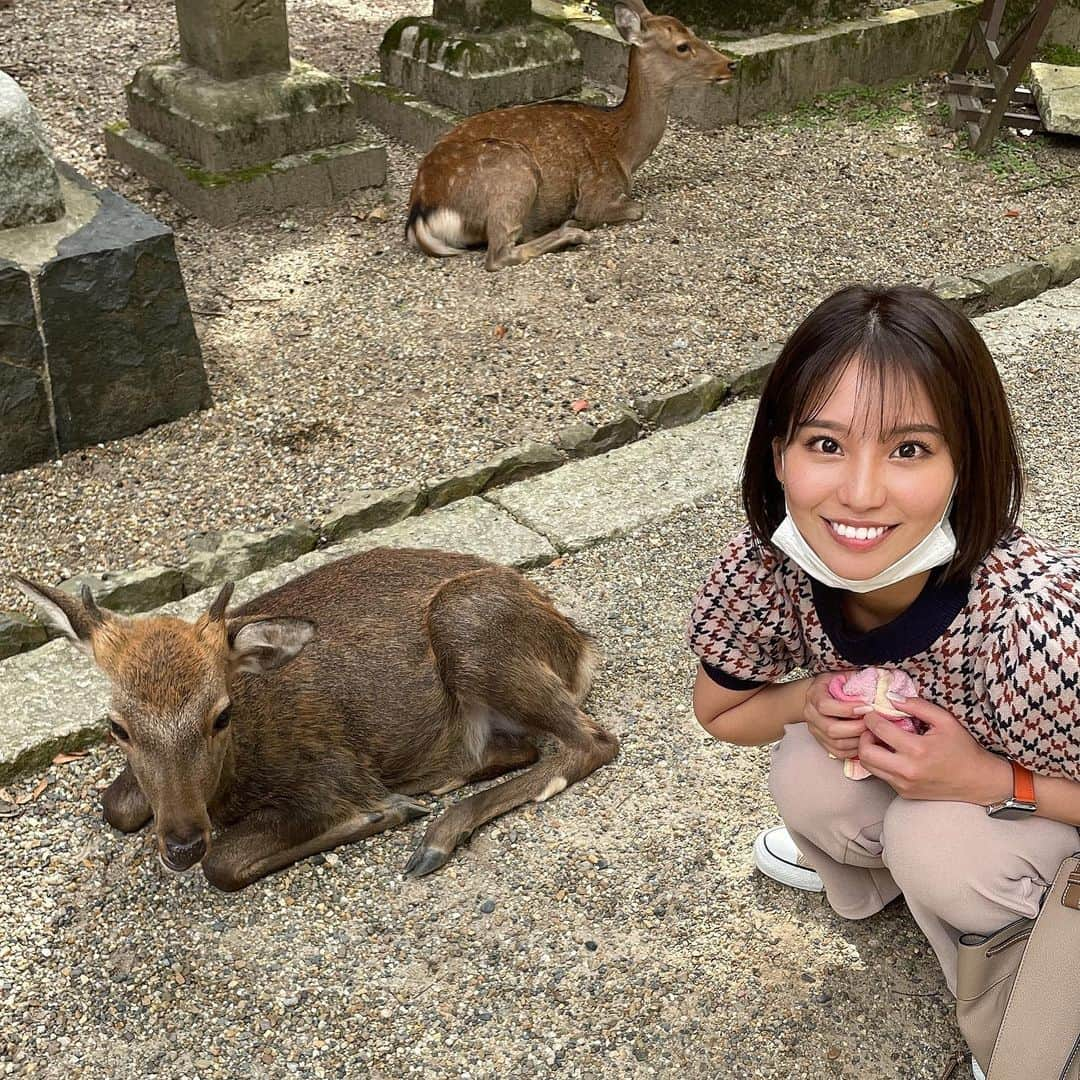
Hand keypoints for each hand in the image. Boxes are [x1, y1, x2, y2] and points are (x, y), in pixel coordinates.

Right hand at [803, 672, 867, 759]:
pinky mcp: (822, 743)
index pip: (824, 706)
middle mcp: (810, 715)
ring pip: (836, 743)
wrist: (821, 694)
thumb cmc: (836, 683)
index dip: (847, 709)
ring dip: (858, 740)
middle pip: (831, 729)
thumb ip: (857, 679)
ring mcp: (815, 730)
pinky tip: (865, 741)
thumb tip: (879, 685)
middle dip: (856, 728)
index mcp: (814, 694)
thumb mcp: (844, 675)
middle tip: (873, 723)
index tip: (867, 707)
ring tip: (872, 732)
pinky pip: (839, 753)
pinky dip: (854, 750)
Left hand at [856, 695, 1012, 803]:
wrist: (978, 781)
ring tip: (880, 740)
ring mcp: (904, 785)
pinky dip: (880, 763)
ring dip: (868, 750)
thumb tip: (891, 697)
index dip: (870, 717)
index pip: (878, 729)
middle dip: (863, 736)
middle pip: (865, 753)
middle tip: (872, 729)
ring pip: (868, 766)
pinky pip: (881, 776)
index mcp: (917, 750)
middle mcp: (907, 770)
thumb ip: (917, 706)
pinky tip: (892, 754)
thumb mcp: (945, 721)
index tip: (872, 712)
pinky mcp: (904, 793)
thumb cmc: (963, 749)